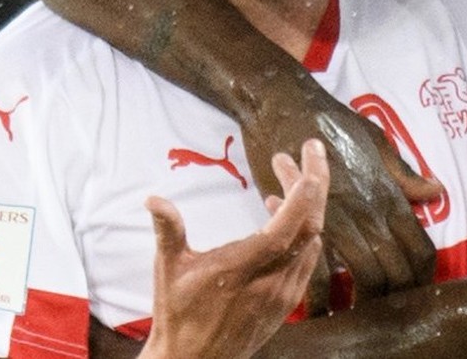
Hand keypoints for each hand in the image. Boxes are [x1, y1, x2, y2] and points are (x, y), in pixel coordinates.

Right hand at [138, 140, 329, 358]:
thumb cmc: (178, 316)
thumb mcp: (168, 270)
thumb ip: (168, 231)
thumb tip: (153, 199)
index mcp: (243, 270)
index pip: (286, 228)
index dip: (302, 194)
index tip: (308, 161)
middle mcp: (271, 282)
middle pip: (309, 226)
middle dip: (313, 183)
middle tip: (307, 150)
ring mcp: (283, 293)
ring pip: (311, 240)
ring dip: (305, 204)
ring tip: (283, 175)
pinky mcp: (287, 301)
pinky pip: (305, 257)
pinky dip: (301, 230)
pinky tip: (278, 213)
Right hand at [244, 99, 442, 304]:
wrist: (282, 105)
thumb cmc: (330, 120)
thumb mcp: (376, 141)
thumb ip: (403, 174)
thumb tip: (436, 192)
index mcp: (388, 195)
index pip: (420, 248)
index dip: (423, 277)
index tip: (417, 290)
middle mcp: (368, 212)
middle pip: (395, 271)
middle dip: (396, 298)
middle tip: (388, 311)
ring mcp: (337, 219)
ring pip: (363, 277)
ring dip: (362, 304)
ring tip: (357, 315)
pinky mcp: (304, 222)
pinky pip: (319, 272)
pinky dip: (321, 298)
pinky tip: (320, 310)